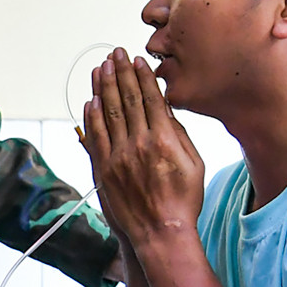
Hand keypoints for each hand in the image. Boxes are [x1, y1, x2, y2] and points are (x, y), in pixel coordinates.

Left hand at [80, 49, 203, 254]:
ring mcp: (118, 158)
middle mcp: (139, 145)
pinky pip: (95, 137)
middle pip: (126, 101)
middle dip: (121, 74)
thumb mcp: (194, 164)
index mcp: (164, 141)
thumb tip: (164, 109)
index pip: (150, 100)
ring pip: (108, 114)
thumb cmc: (184, 200)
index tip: (137, 60)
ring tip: (101, 68)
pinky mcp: (104, 170)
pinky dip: (92, 117)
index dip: (142, 77)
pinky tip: (92, 100)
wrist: (160, 233)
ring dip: (104, 88)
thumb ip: (179, 134)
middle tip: (115, 53)